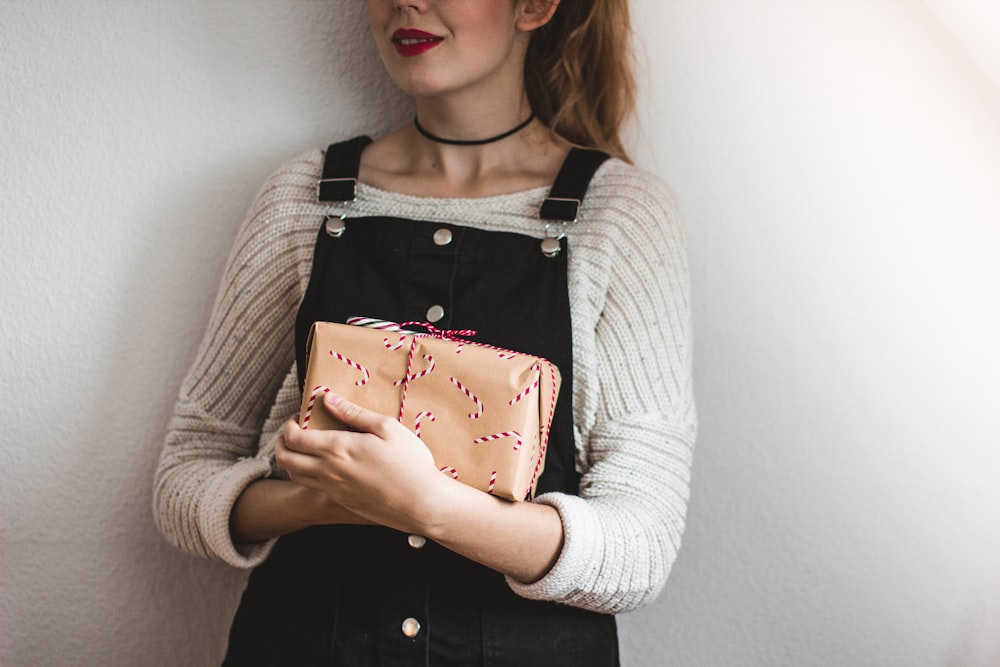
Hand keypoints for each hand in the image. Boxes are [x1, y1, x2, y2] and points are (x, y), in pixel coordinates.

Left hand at [275, 392, 452, 534]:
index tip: (299, 416)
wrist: (422, 504)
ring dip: (291, 460)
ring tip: (304, 448)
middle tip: (292, 432)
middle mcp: (328, 471)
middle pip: (285, 459)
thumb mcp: (387, 427)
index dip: (289, 425)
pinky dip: (308, 474)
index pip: (294, 437)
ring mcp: (334, 490)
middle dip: (280, 442)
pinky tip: (326, 465)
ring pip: (295, 476)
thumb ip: (354, 413)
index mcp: (337, 448)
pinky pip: (314, 487)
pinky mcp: (342, 502)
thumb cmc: (410, 463)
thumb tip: (328, 399)